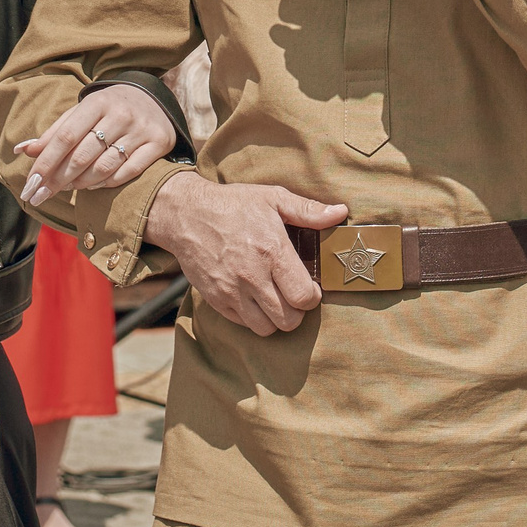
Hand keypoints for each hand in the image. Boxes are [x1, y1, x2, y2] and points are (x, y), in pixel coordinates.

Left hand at [16, 85, 176, 203]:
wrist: (154, 100)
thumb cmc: (108, 109)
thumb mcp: (81, 113)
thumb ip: (54, 132)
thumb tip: (22, 150)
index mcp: (96, 103)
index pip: (65, 137)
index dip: (45, 163)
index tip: (30, 185)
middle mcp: (120, 114)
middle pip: (82, 156)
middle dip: (57, 180)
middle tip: (41, 195)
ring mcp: (140, 130)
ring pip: (104, 167)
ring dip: (81, 183)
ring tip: (68, 188)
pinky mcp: (158, 143)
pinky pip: (128, 172)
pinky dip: (106, 183)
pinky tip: (94, 185)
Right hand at [142, 171, 345, 335]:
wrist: (186, 215)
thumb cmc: (233, 205)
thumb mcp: (272, 198)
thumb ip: (308, 210)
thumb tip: (340, 213)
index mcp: (271, 251)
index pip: (304, 296)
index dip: (312, 297)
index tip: (309, 288)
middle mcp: (252, 276)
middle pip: (288, 319)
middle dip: (297, 311)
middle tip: (293, 296)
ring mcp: (231, 291)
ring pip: (266, 328)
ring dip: (275, 319)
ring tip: (275, 300)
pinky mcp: (216, 299)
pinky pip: (243, 324)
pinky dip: (253, 317)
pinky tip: (254, 298)